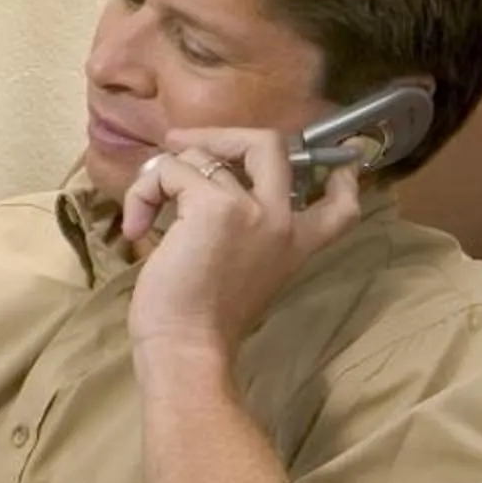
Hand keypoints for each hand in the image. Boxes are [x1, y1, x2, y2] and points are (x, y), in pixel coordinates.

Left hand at [118, 125, 364, 360]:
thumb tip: (197, 186)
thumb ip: (238, 232)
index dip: (343, 178)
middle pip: (270, 144)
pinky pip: (170, 170)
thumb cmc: (199, 320)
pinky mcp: (214, 205)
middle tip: (180, 144)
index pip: (342, 204)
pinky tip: (137, 228)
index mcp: (295, 243)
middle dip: (223, 135)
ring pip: (201, 155)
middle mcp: (281, 219)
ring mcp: (251, 208)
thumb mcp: (236, 271)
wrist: (187, 347)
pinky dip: (144, 191)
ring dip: (160, 176)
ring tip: (143, 214)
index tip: (344, 162)